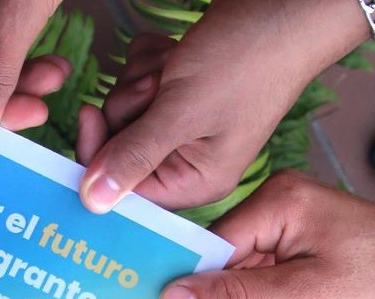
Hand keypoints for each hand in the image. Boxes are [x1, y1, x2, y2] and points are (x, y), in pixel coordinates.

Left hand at [75, 0, 369, 212]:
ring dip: (142, 78)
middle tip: (162, 84)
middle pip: (118, 143)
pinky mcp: (178, 88)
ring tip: (177, 65)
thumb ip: (134, 156)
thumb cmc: (246, 61)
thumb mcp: (183, 113)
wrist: (285, 7)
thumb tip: (92, 203)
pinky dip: (150, 59)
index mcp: (197, 180)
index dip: (100, 154)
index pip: (125, 188)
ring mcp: (183, 121)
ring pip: (124, 106)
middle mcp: (188, 157)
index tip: (89, 115)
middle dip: (131, 104)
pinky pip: (136, 77)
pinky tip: (176, 51)